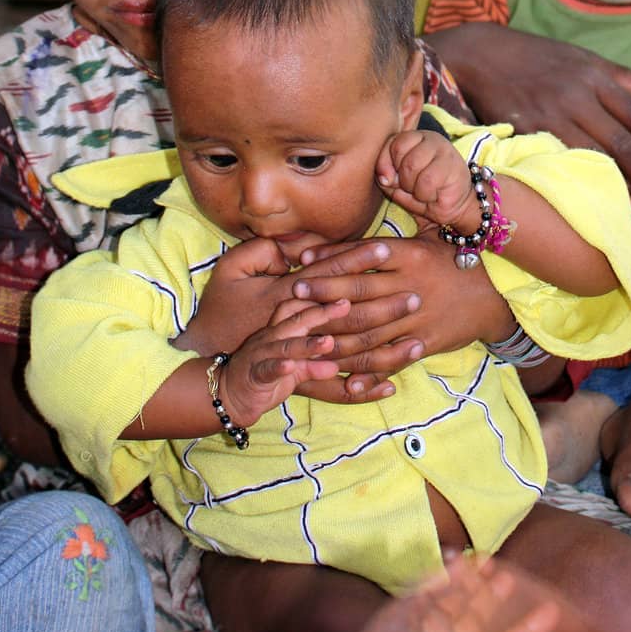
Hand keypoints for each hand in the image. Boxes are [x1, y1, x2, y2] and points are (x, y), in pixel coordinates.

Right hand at [177, 241, 427, 402]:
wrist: (215, 369)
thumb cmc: (221, 313)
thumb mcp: (232, 270)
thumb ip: (263, 251)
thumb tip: (297, 242)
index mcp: (284, 294)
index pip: (328, 273)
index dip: (356, 260)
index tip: (386, 249)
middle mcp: (292, 323)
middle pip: (343, 312)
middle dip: (382, 305)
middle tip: (415, 297)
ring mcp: (294, 353)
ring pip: (342, 350)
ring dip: (379, 347)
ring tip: (409, 344)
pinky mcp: (294, 380)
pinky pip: (331, 389)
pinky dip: (360, 388)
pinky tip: (386, 388)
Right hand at [218, 298, 348, 426]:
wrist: (228, 396)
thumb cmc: (264, 377)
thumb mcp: (292, 368)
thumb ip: (313, 363)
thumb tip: (337, 364)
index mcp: (280, 330)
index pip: (300, 308)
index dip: (321, 300)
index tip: (347, 294)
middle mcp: (270, 337)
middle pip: (296, 320)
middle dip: (321, 313)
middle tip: (345, 305)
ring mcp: (260, 354)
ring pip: (284, 345)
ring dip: (307, 344)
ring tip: (328, 342)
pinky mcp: (253, 375)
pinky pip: (267, 369)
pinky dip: (279, 367)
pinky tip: (290, 367)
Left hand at [290, 553, 559, 631]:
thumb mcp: (396, 621)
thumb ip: (426, 591)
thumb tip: (452, 559)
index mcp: (422, 627)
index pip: (452, 595)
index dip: (470, 577)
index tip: (491, 559)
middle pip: (476, 620)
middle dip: (495, 600)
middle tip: (516, 579)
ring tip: (550, 614)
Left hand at [293, 233, 514, 369]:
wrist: (495, 297)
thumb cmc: (456, 260)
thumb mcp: (432, 234)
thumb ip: (404, 217)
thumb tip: (381, 184)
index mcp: (411, 256)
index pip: (364, 256)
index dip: (331, 259)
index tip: (303, 262)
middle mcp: (411, 286)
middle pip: (360, 292)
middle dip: (323, 293)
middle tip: (294, 295)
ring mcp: (417, 318)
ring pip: (368, 330)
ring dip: (334, 334)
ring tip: (307, 335)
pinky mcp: (424, 344)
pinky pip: (390, 359)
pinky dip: (365, 370)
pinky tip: (343, 375)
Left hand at [375, 129, 474, 229]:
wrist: (455, 206)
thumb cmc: (423, 191)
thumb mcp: (397, 183)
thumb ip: (386, 173)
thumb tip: (384, 178)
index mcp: (414, 138)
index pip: (393, 143)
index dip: (387, 165)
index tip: (394, 180)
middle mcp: (430, 139)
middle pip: (401, 155)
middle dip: (403, 180)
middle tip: (413, 188)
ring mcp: (444, 150)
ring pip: (412, 167)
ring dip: (414, 189)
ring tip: (424, 192)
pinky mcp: (454, 166)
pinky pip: (427, 181)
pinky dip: (426, 195)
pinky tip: (435, 195)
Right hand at [432, 24, 630, 193]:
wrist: (484, 55)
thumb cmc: (538, 57)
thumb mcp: (583, 57)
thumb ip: (623, 77)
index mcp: (594, 76)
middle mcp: (576, 95)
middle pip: (621, 142)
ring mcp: (551, 114)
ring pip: (594, 158)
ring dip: (616, 184)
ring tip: (630, 201)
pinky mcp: (527, 131)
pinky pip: (561, 162)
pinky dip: (580, 181)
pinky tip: (592, 195)